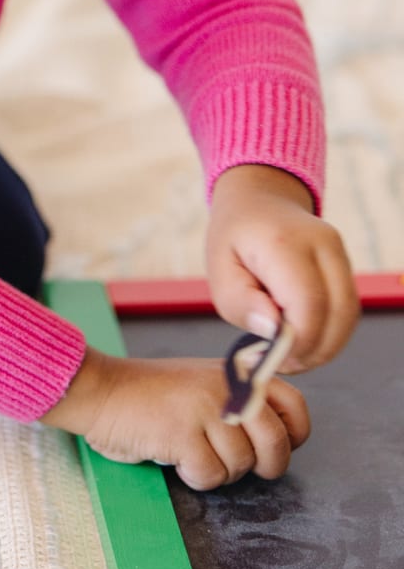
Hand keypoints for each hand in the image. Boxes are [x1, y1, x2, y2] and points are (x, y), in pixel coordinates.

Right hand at [40, 347, 309, 489]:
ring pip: (240, 464)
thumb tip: (274, 438)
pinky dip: (194, 476)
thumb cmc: (149, 395)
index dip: (293, 436)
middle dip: (265, 466)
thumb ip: (238, 401)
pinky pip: (209, 474)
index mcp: (237, 374)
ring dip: (218, 471)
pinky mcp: (182, 435)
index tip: (271, 448)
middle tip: (237, 466)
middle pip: (276, 443)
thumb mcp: (202, 384)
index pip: (294, 406)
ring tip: (191, 454)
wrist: (101, 391)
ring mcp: (206, 411)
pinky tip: (175, 459)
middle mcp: (228, 388)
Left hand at [206, 164, 357, 371]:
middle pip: (338, 312)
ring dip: (325, 346)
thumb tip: (273, 332)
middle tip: (281, 365)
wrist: (258, 203)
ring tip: (290, 357)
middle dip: (314, 350)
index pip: (308, 303)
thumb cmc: (233, 241)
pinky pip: (347, 309)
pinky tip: (302, 341)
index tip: (272, 359)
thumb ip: (242, 303)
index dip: (297, 341)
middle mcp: (322, 245)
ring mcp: (340, 254)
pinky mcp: (345, 266)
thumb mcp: (219, 272)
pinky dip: (329, 333)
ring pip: (349, 314)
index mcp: (284, 244)